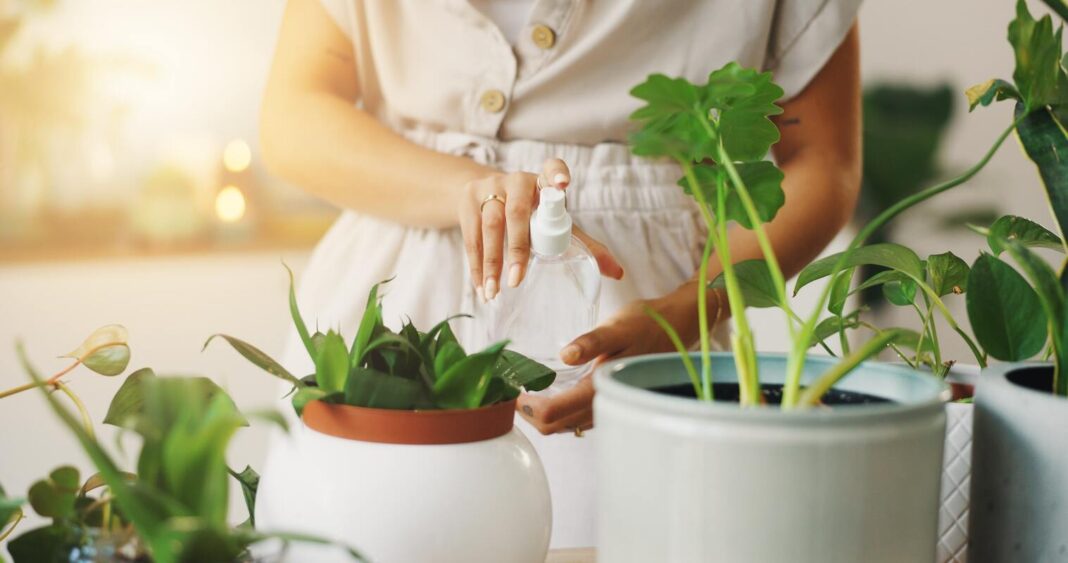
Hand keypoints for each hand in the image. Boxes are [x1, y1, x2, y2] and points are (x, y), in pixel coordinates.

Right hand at [458, 158, 623, 300]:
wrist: (486, 197)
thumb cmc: (532, 214)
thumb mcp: (556, 223)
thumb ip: (584, 245)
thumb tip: (617, 273)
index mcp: (543, 182)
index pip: (552, 169)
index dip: (557, 174)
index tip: (563, 185)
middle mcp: (516, 181)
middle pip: (516, 212)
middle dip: (517, 247)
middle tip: (517, 280)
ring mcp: (488, 188)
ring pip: (489, 226)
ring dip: (491, 262)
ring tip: (494, 292)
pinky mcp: (467, 201)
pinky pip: (470, 236)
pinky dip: (476, 265)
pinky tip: (482, 287)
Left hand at [517, 286, 720, 434]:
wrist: (675, 327)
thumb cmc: (646, 323)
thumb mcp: (617, 326)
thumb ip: (592, 341)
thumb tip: (565, 354)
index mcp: (601, 388)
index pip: (555, 414)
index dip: (526, 408)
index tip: (509, 391)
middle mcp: (603, 405)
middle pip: (555, 426)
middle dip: (528, 415)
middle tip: (507, 393)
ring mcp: (607, 407)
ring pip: (565, 425)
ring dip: (541, 415)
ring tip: (523, 392)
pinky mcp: (608, 402)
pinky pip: (577, 418)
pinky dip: (557, 412)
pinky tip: (548, 393)